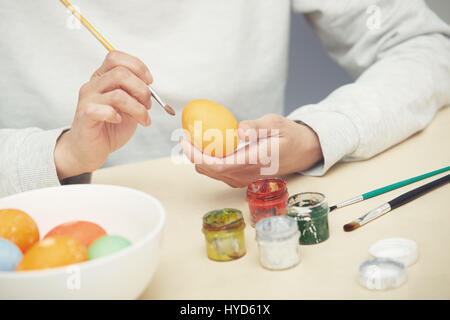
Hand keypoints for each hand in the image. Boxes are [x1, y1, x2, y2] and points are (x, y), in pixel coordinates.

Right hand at [54, 50, 152, 179]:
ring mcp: (87, 100)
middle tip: (147, 104)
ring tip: (142, 118)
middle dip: (141, 89)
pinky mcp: (85, 116)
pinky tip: (119, 121)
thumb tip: (149, 86)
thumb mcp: (129, 106)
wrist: (90, 149)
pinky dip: (117, 115)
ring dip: (137, 108)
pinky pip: (102, 110)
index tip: (149, 82)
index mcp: (102, 78)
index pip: (116, 58)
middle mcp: (93, 85)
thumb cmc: (109, 126)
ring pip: (118, 94)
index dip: (137, 66)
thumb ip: (136, 93)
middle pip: (120, 73)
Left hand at [180, 114, 322, 187]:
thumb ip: (257, 127)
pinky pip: (219, 173)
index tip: (185, 140)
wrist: (302, 152)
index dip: (196, 155)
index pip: (217, 164)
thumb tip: (238, 131)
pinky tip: (208, 148)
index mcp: (254, 161)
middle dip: (193, 155)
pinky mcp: (243, 178)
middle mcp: (246, 175)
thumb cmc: (289, 136)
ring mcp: (244, 179)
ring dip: (200, 158)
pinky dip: (209, 161)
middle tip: (186, 135)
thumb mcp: (276, 124)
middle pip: (210, 171)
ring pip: (213, 173)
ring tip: (194, 139)